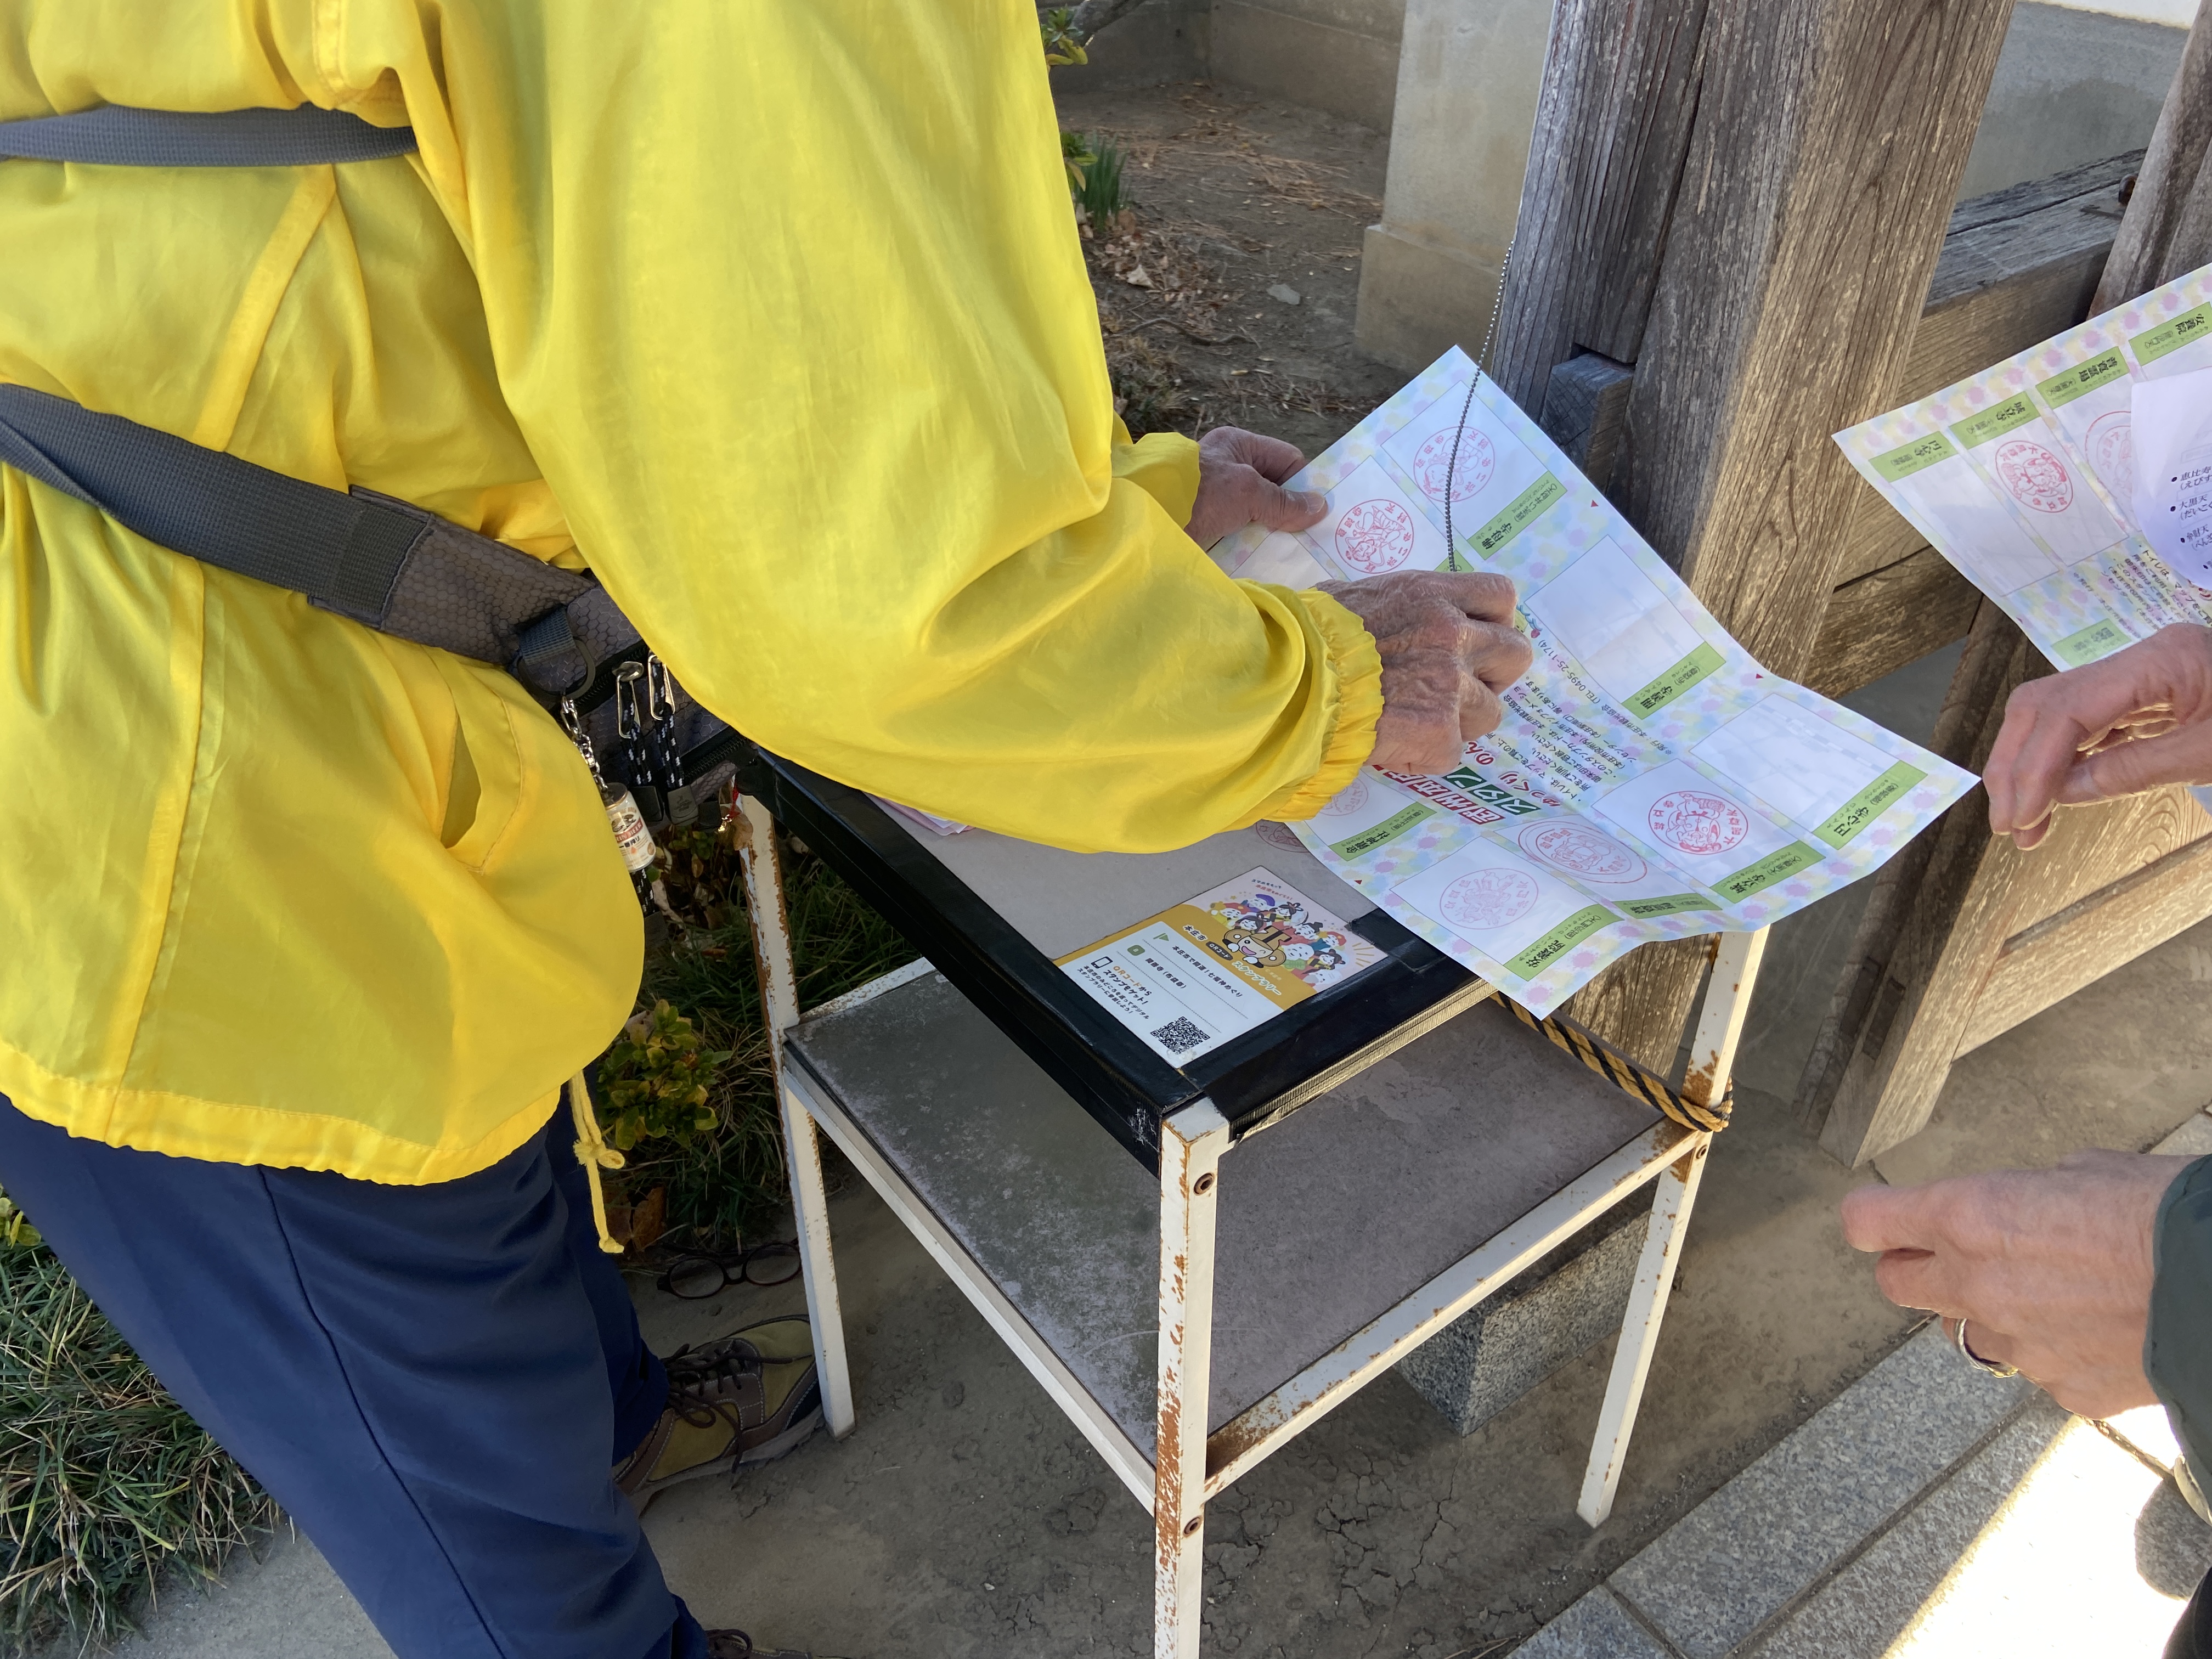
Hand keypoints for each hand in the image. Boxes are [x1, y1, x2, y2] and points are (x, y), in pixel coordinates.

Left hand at [1184, 427, 1327, 548]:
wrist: (1150, 520)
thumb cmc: (1199, 493)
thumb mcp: (1247, 492)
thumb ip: (1282, 501)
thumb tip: (1320, 507)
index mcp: (1238, 446)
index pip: (1285, 459)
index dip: (1303, 482)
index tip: (1319, 509)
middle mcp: (1229, 468)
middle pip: (1273, 489)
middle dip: (1290, 511)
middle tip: (1312, 536)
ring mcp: (1217, 498)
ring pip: (1258, 514)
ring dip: (1272, 532)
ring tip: (1294, 551)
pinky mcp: (1209, 524)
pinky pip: (1240, 533)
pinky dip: (1253, 545)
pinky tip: (1268, 559)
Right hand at [1315, 570, 1531, 772]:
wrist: (1286, 683)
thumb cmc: (1304, 639)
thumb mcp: (1355, 598)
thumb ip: (1397, 609)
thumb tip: (1398, 621)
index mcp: (1431, 596)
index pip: (1501, 596)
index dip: (1496, 622)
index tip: (1476, 639)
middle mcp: (1451, 634)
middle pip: (1516, 653)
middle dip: (1493, 674)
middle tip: (1458, 688)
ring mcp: (1450, 684)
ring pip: (1491, 711)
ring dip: (1460, 722)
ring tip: (1418, 724)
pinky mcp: (1440, 731)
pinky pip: (1453, 752)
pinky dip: (1426, 755)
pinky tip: (1394, 747)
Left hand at [1839, 1149, 2193, 1416]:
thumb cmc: (2162, 1213)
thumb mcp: (2081, 1173)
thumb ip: (2026, 1197)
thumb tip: (2023, 1207)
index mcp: (1970, 1217)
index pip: (1868, 1221)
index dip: (1872, 1219)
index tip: (1878, 1219)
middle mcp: (1979, 1285)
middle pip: (1898, 1285)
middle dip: (1915, 1268)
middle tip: (1949, 1257)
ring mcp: (2019, 1345)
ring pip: (1974, 1332)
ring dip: (1995, 1313)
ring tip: (2057, 1292)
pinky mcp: (2064, 1389)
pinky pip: (2039, 1368)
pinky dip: (2057, 1350)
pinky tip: (2102, 1328)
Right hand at [1986, 623, 2211, 849]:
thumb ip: (2134, 770)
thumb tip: (2064, 795)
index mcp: (2161, 660)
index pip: (2069, 710)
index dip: (2033, 766)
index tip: (2020, 818)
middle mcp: (2139, 657)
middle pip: (2045, 703)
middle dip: (2016, 763)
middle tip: (2009, 823)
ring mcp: (2140, 674)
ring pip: (2055, 712)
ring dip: (2031, 765)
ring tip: (2026, 820)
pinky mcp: (2145, 694)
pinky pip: (2086, 723)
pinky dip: (2062, 761)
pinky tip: (2056, 796)